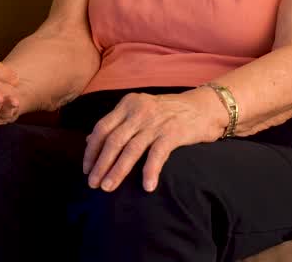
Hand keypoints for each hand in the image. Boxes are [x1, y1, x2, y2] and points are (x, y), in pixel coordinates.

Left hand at [82, 88, 226, 192]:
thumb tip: (89, 140)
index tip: (86, 168)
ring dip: (117, 170)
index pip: (101, 127)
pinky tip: (147, 186)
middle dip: (100, 164)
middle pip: (113, 140)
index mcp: (128, 104)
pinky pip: (158, 154)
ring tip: (108, 187)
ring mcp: (156, 121)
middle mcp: (139, 111)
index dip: (91, 150)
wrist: (205, 107)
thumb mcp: (140, 111)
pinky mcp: (173, 132)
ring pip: (131, 148)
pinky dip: (150, 171)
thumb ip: (117, 124)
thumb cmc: (170, 112)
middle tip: (93, 184)